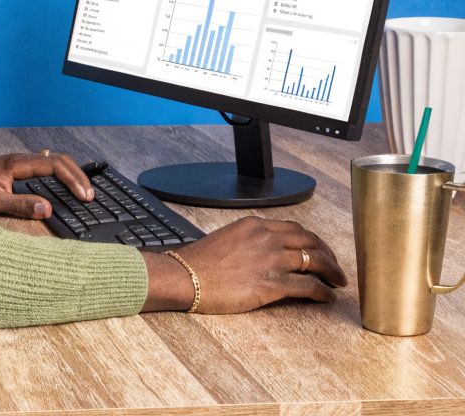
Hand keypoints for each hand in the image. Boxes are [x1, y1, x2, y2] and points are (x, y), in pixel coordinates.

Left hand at [0, 152, 94, 217]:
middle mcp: (22, 159)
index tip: (85, 196)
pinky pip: (46, 165)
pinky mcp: (18, 167)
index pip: (54, 166)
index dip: (73, 180)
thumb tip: (47, 209)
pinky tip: (66, 181)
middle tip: (90, 196)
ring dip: (71, 174)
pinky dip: (61, 173)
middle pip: (59, 160)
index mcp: (18, 164)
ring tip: (83, 191)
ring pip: (54, 161)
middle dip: (78, 176)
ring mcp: (21, 162)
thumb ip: (20, 205)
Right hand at [142, 216, 348, 313]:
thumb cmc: (198, 262)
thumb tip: (264, 253)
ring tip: (339, 282)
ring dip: (332, 273)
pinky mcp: (272, 283)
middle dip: (328, 254)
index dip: (313, 240)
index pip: (294, 229)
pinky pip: (308, 286)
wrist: (184, 276)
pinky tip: (327, 297)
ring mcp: (271, 260)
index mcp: (255, 225)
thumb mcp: (226, 238)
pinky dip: (323, 291)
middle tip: (335, 266)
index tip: (319, 249)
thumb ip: (249, 240)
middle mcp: (266, 237)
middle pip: (311, 242)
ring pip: (315, 262)